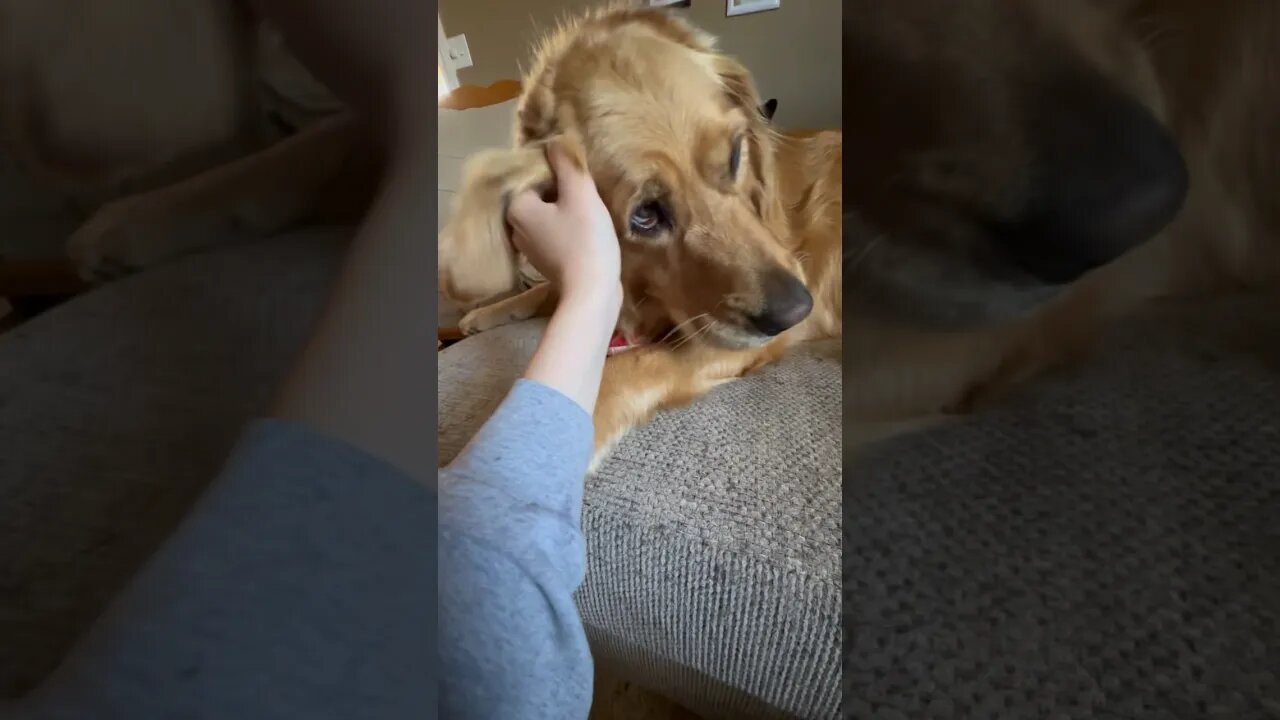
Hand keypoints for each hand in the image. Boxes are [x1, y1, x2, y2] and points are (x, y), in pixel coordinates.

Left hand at [507, 144, 620, 304]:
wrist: (592, 292)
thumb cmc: (585, 240)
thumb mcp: (580, 193)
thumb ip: (567, 163)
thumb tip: (555, 141)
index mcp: (517, 207)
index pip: (535, 175)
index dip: (561, 174)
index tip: (581, 182)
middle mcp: (515, 227)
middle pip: (541, 195)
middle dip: (564, 192)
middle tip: (588, 198)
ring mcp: (529, 247)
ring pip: (549, 215)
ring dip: (568, 211)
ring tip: (590, 215)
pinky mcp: (545, 262)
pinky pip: (555, 234)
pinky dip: (568, 230)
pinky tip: (587, 233)